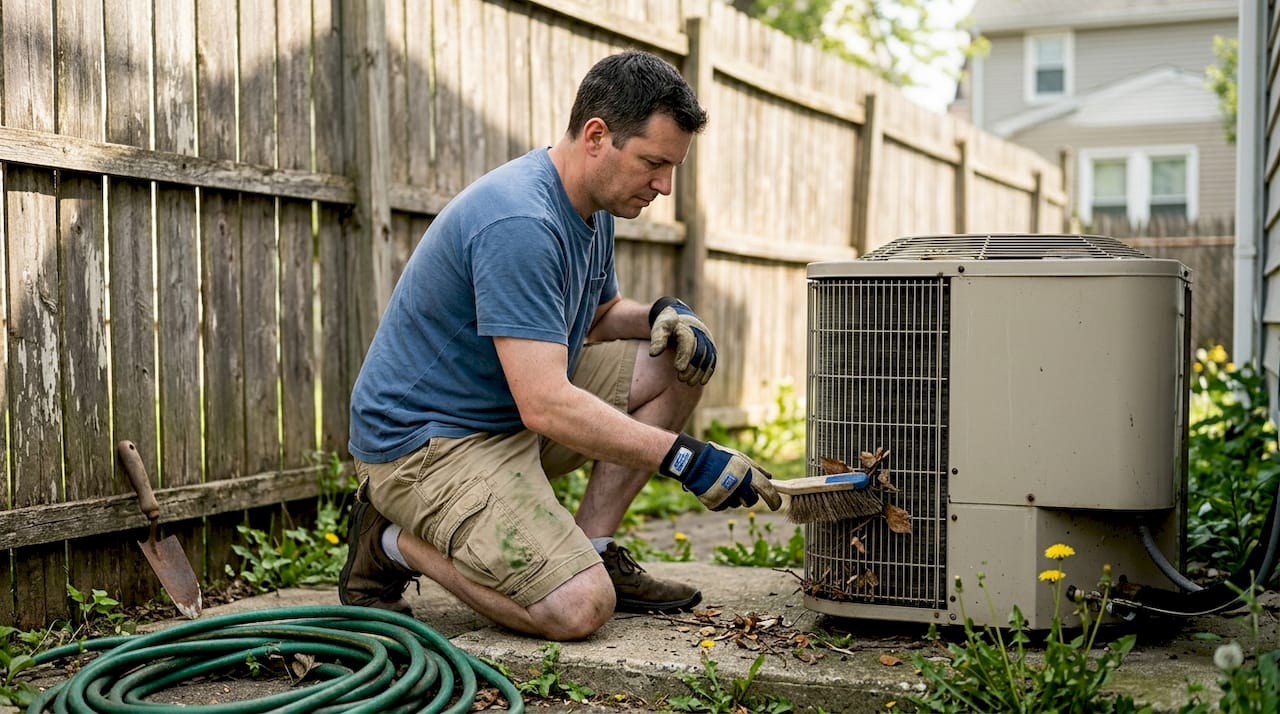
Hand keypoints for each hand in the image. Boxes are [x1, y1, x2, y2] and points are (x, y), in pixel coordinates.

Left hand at [648, 297, 716, 385]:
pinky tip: (702, 382)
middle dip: (692, 367)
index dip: (684, 356)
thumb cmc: (667, 326)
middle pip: (699, 351)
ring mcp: (706, 340)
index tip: (678, 369)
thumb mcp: (660, 329)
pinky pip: (711, 360)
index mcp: (685, 327)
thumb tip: (653, 354)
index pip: (687, 341)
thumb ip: (657, 340)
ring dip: (700, 371)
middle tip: (681, 379)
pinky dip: (708, 371)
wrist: (679, 317)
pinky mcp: (709, 347)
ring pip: (707, 357)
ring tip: (690, 383)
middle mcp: (699, 333)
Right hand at [658, 435, 780, 510]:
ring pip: (737, 504)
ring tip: (724, 483)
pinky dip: (722, 500)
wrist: (695, 463)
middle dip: (749, 497)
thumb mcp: (740, 458)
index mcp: (748, 474)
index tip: (775, 505)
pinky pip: (724, 506)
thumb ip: (756, 469)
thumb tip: (770, 478)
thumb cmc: (720, 458)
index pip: (768, 491)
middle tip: (741, 488)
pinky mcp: (715, 504)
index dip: (774, 500)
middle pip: (751, 501)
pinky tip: (716, 488)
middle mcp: (739, 487)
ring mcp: (726, 497)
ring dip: (734, 497)